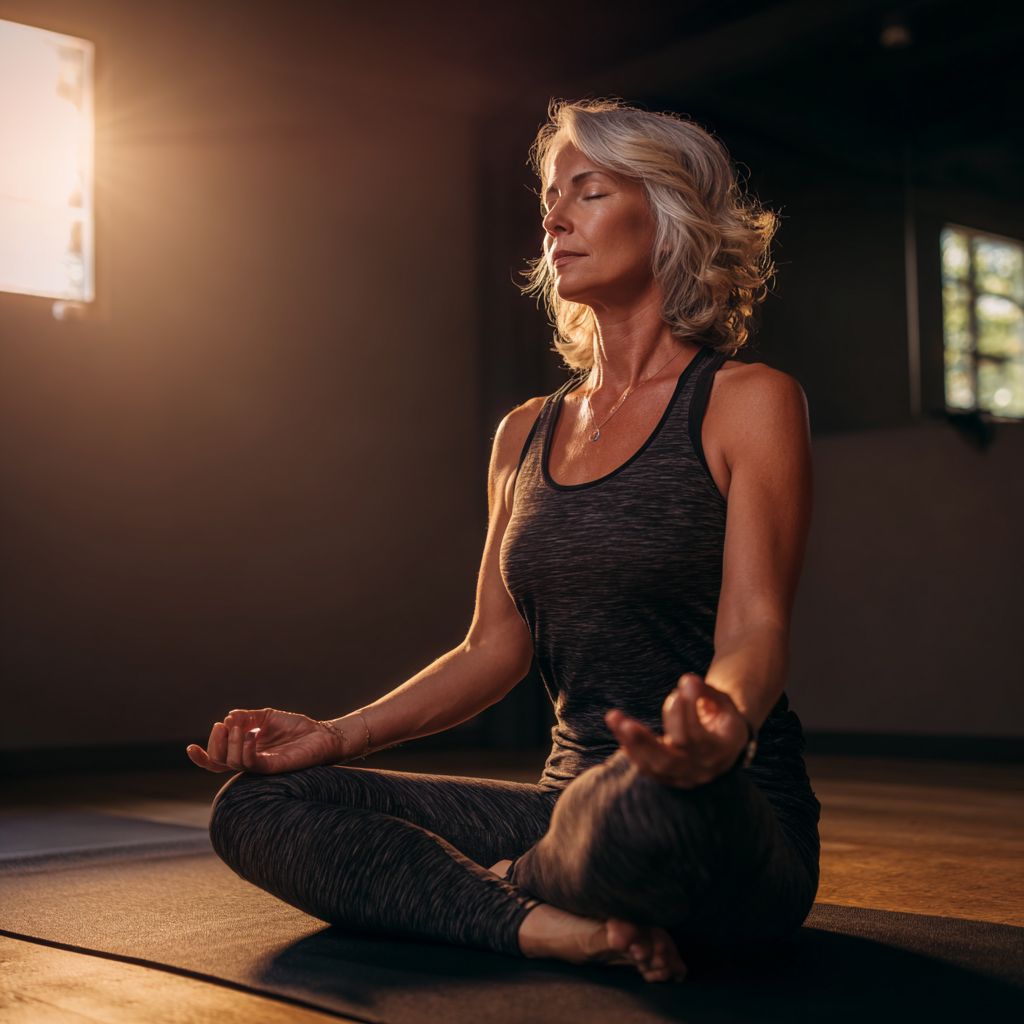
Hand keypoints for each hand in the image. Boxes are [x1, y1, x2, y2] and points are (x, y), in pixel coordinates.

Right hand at [186, 708, 344, 773]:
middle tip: (223, 727)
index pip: (216, 759)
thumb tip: (228, 718)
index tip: (189, 748)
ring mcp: (260, 766)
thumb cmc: (295, 727)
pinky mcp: (273, 768)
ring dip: (230, 743)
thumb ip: (246, 717)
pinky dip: (246, 749)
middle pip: (219, 761)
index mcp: (244, 750)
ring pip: (232, 763)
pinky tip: (252, 735)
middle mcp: (249, 761)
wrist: (322, 734)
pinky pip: (253, 763)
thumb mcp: (266, 716)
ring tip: (238, 728)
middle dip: (214, 744)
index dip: (201, 757)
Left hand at [605, 674, 749, 787]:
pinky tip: (619, 730)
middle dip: (644, 742)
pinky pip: (647, 768)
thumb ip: (706, 693)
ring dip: (631, 743)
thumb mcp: (722, 702)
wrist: (726, 741)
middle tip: (625, 723)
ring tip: (614, 718)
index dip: (685, 712)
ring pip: (653, 766)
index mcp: (720, 751)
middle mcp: (700, 769)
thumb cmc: (722, 716)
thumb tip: (689, 681)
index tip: (682, 683)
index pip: (695, 737)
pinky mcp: (669, 777)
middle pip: (668, 761)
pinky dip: (631, 750)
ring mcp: (683, 777)